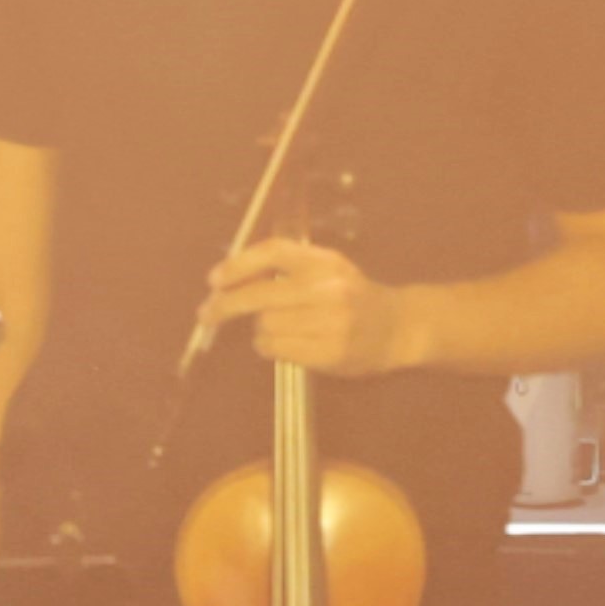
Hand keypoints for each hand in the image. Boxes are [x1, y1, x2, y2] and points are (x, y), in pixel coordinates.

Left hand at [200, 238, 422, 378]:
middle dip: (225, 305)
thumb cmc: (354, 296)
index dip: (238, 264)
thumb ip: (290, 268)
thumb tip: (231, 278)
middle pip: (260, 295)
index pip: (273, 252)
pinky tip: (280, 344)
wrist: (399, 327)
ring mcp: (330, 322)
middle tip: (205, 314)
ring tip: (272, 329)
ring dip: (258, 330)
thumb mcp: (329, 269)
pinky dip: (269, 348)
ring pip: (265, 326)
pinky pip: (277, 350)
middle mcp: (328, 288)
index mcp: (325, 261)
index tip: (213, 280)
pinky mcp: (329, 353)